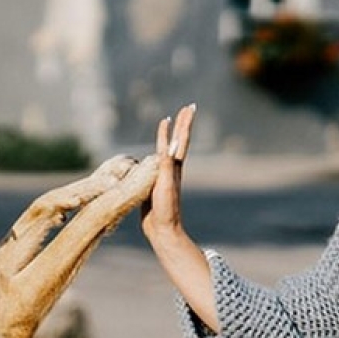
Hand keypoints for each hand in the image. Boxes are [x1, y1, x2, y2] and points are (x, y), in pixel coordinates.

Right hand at [143, 104, 195, 239]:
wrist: (163, 230)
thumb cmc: (165, 209)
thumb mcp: (165, 185)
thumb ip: (166, 166)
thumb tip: (170, 146)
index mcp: (174, 166)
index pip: (181, 140)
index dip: (184, 123)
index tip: (189, 107)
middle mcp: (171, 168)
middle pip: (177, 141)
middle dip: (181, 124)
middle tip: (186, 108)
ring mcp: (163, 175)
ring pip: (165, 150)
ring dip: (167, 136)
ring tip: (168, 124)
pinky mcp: (152, 184)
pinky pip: (152, 162)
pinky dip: (152, 153)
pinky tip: (150, 152)